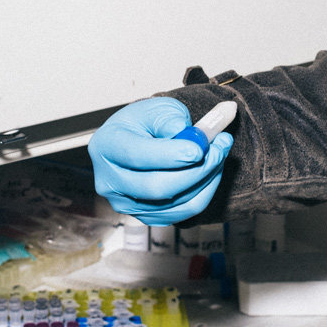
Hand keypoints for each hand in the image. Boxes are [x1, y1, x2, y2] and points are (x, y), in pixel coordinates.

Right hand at [87, 98, 232, 225]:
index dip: (171, 155)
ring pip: (174, 203)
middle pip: (157, 187)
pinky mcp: (144, 217)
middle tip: (219, 149)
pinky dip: (202, 193)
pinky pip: (182, 214)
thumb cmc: (143, 123)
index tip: (200, 148)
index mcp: (106, 146)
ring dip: (206, 180)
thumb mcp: (157, 109)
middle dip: (196, 170)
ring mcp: (125, 204)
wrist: (136, 140)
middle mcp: (109, 181)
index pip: (137, 156)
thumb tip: (200, 138)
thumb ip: (175, 121)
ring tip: (218, 154)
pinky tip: (210, 173)